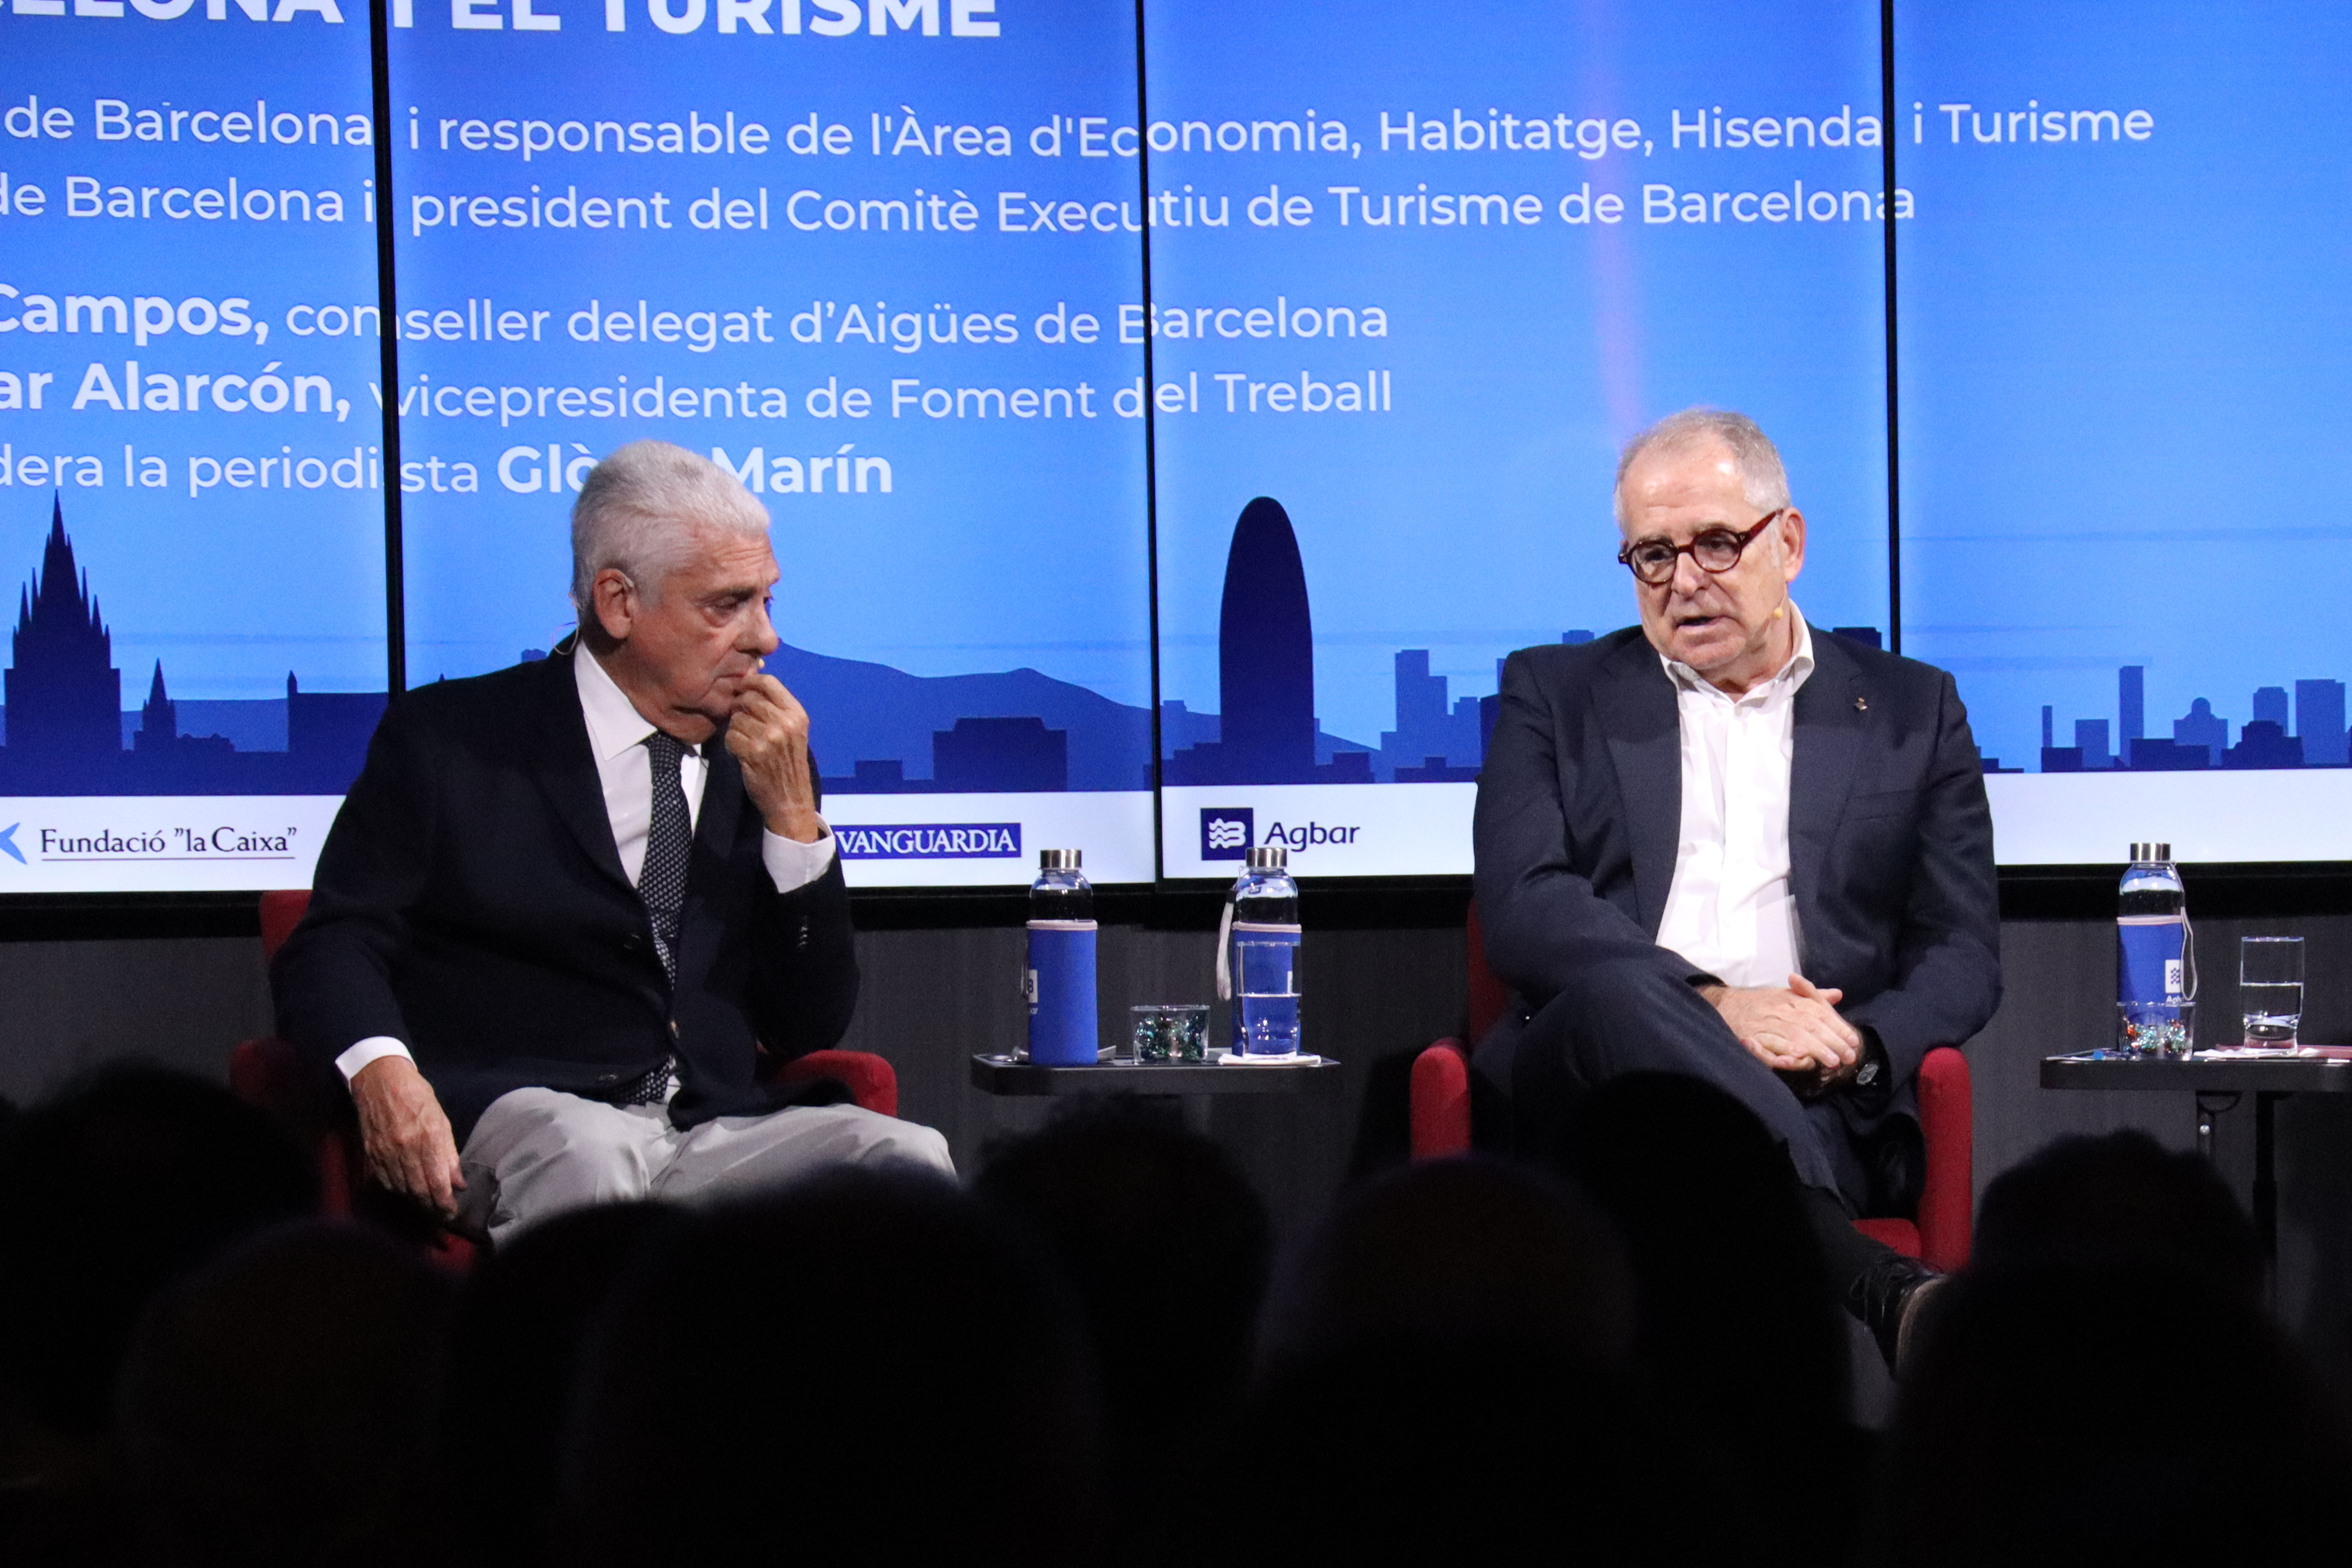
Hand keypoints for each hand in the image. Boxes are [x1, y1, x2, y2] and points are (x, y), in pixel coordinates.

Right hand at [349, 1054, 463, 1217]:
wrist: (380, 1079)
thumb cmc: (417, 1096)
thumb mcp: (441, 1120)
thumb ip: (449, 1154)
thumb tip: (458, 1183)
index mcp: (428, 1138)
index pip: (437, 1182)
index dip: (445, 1203)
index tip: (451, 1211)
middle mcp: (405, 1148)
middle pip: (418, 1191)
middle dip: (431, 1208)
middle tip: (441, 1215)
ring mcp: (385, 1152)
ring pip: (401, 1189)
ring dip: (416, 1201)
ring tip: (427, 1206)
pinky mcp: (371, 1153)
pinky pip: (385, 1181)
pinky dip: (398, 1190)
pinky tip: (406, 1192)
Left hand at [726, 670, 822, 842]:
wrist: (790, 799)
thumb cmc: (789, 763)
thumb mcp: (793, 731)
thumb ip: (777, 708)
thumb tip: (749, 680)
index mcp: (797, 714)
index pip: (769, 682)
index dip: (750, 682)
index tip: (741, 690)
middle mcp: (785, 723)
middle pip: (748, 699)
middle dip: (739, 708)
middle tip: (741, 722)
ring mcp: (769, 738)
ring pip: (736, 718)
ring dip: (735, 729)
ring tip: (745, 741)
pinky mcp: (753, 753)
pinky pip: (730, 736)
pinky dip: (730, 745)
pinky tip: (741, 753)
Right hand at [1704, 974, 1862, 1083]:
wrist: (1724, 1005)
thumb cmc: (1761, 1003)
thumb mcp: (1786, 995)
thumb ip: (1812, 996)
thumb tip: (1838, 994)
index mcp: (1790, 1000)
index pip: (1819, 1013)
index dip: (1838, 1027)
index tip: (1854, 1041)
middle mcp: (1778, 1011)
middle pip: (1809, 1025)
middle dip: (1831, 1041)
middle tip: (1848, 1056)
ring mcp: (1763, 1025)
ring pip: (1792, 1036)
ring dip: (1812, 1048)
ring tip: (1830, 1061)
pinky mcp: (1748, 1038)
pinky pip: (1766, 1047)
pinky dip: (1780, 1052)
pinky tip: (1795, 1058)